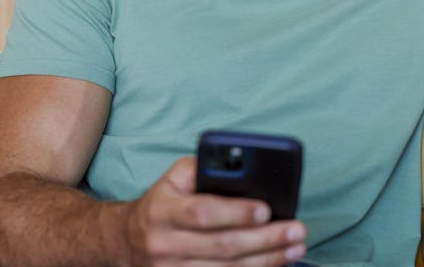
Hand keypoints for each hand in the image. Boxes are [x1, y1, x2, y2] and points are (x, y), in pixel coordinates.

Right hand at [123, 156, 307, 265]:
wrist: (128, 241)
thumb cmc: (162, 203)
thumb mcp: (174, 178)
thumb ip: (203, 167)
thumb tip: (241, 166)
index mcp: (162, 210)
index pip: (203, 212)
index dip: (236, 212)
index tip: (266, 209)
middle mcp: (164, 244)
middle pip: (223, 246)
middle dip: (265, 239)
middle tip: (296, 230)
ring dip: (267, 260)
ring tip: (295, 247)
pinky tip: (275, 264)